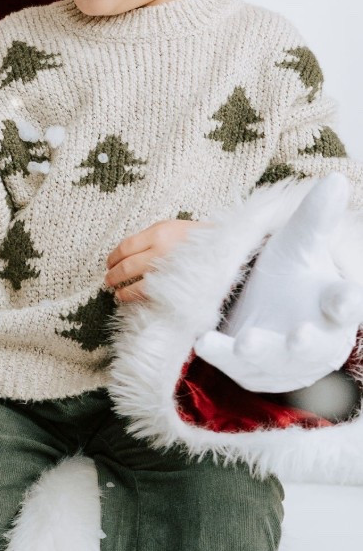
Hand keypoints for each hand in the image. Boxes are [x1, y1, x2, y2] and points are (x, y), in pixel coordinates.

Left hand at [105, 218, 201, 303]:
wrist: (227, 251)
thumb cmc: (197, 239)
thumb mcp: (172, 228)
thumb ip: (149, 238)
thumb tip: (124, 255)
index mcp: (159, 233)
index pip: (125, 248)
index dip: (113, 258)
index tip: (109, 263)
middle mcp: (161, 252)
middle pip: (126, 267)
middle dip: (113, 276)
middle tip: (108, 280)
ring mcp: (169, 272)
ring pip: (135, 286)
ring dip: (121, 291)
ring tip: (117, 293)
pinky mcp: (176, 288)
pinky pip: (149, 295)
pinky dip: (135, 298)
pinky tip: (129, 298)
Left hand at [195, 175, 362, 393]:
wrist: (267, 309)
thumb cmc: (292, 276)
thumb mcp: (300, 243)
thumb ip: (316, 217)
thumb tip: (335, 178)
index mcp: (334, 305)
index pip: (346, 304)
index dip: (346, 302)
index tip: (343, 299)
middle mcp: (316, 339)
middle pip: (313, 345)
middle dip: (306, 343)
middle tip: (299, 336)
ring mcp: (285, 361)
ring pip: (274, 362)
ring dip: (259, 353)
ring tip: (243, 343)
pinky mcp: (254, 372)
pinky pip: (237, 368)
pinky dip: (222, 356)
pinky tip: (203, 342)